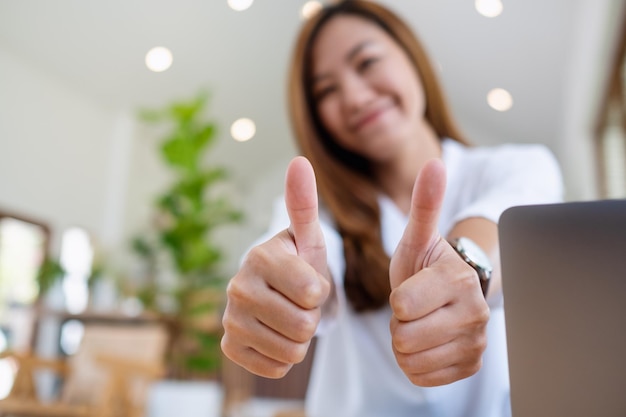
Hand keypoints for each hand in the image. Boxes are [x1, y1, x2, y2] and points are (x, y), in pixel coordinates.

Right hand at [221, 156, 330, 377]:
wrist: (275, 294)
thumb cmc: (298, 264)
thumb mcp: (308, 238)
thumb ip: (304, 203)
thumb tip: (300, 161)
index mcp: (259, 256)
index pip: (313, 293)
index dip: (320, 292)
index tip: (309, 281)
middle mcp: (237, 286)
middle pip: (304, 325)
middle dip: (311, 317)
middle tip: (299, 302)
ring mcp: (229, 319)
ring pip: (292, 350)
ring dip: (300, 338)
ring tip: (288, 316)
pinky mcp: (229, 346)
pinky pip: (275, 367)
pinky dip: (283, 356)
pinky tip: (274, 333)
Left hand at [389, 159, 489, 386]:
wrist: (448, 295)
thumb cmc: (424, 265)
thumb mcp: (417, 237)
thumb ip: (424, 204)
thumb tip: (434, 163)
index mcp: (459, 279)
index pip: (402, 306)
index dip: (396, 300)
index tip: (410, 289)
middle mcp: (475, 312)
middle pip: (405, 336)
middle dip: (399, 324)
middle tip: (412, 310)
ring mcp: (477, 342)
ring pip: (412, 360)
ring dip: (405, 345)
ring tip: (419, 324)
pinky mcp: (472, 366)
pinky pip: (423, 377)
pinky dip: (416, 364)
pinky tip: (427, 342)